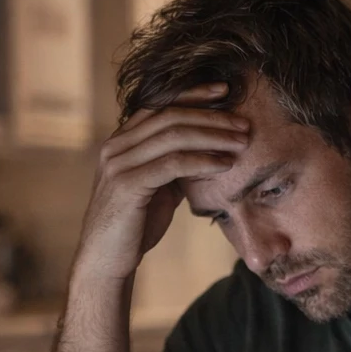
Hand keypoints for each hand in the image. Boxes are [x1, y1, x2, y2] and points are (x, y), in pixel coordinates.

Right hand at [72, 83, 250, 284]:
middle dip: (211, 116)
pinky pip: (172, 164)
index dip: (193, 94)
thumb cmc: (134, 226)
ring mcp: (118, 163)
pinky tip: (224, 163)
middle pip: (170, 116)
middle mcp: (116, 146)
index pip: (160, 105)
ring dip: (213, 136)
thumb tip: (207, 151)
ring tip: (241, 142)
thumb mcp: (157, 188)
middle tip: (244, 123)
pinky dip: (202, 160)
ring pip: (173, 135)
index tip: (224, 91)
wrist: (106, 260)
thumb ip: (173, 165)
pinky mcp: (127, 184)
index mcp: (121, 141)